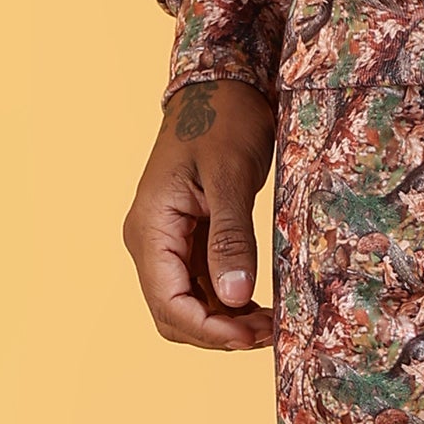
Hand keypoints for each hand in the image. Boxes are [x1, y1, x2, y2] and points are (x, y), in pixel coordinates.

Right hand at [125, 79, 277, 348]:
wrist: (220, 86)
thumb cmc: (223, 121)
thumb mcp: (229, 177)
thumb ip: (230, 238)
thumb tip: (234, 297)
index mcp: (150, 227)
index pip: (168, 302)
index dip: (208, 329)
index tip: (252, 337)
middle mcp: (151, 241)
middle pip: (174, 313)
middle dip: (219, 332)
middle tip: (271, 333)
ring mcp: (169, 242)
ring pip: (189, 305)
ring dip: (226, 322)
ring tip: (273, 323)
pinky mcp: (190, 238)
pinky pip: (203, 285)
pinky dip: (230, 303)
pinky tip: (263, 306)